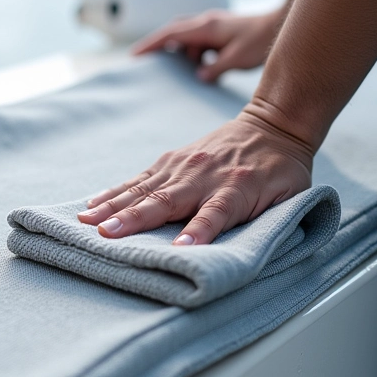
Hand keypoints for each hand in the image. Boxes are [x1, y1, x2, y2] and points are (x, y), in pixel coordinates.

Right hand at [77, 111, 313, 243]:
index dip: (198, 232)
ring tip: (89, 221)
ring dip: (115, 206)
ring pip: (145, 189)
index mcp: (238, 188)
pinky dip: (115, 192)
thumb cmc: (280, 171)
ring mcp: (183, 165)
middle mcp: (205, 175)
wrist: (273, 124)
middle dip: (136, 219)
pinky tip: (94, 204)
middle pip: (167, 201)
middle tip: (107, 235)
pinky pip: (139, 178)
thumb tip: (239, 252)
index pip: (215, 214)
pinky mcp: (170, 160)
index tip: (179, 249)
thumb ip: (264, 220)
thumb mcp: (287, 197)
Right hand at [132, 9, 282, 82]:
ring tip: (192, 72)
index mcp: (206, 27)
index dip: (151, 44)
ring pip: (189, 39)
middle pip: (175, 32)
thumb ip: (214, 69)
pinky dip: (198, 55)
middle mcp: (207, 23)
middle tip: (147, 61)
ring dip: (186, 54)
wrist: (281, 24)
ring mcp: (214, 26)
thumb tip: (199, 76)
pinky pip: (201, 43)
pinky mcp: (221, 32)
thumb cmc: (260, 40)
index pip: (171, 34)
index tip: (135, 55)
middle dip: (160, 45)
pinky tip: (206, 68)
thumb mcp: (236, 59)